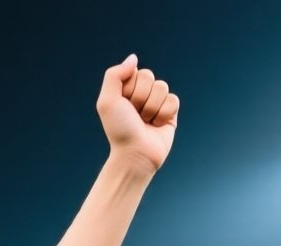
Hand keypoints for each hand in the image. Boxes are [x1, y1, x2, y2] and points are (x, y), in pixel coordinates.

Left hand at [98, 54, 177, 172]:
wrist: (135, 154)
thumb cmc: (119, 129)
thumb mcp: (107, 101)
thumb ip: (114, 74)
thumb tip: (133, 58)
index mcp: (126, 89)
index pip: (136, 72)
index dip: (130, 89)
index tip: (124, 106)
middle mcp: (141, 94)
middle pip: (150, 77)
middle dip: (141, 98)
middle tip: (134, 115)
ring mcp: (156, 103)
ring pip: (162, 88)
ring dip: (151, 108)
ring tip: (144, 122)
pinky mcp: (170, 113)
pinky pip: (173, 100)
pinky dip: (164, 114)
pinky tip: (156, 125)